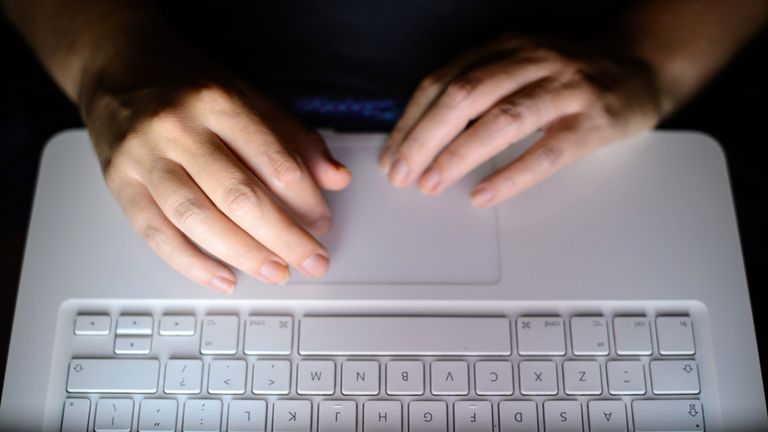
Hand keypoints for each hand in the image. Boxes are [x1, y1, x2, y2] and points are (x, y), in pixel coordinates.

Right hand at [81, 47, 350, 292]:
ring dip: (243, 255)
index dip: (306, 200)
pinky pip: (156, 233)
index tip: (322, 223)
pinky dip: (191, 263)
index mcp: (219, 102)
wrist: (116, 64)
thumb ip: (295, 137)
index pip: (274, 161)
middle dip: (283, 237)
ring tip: (275, 272)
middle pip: (239, 196)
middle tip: (311, 261)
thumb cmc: (188, 84)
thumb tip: (336, 179)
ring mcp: (145, 156)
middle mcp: (179, 128)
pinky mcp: (119, 183)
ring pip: (198, 218)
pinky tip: (223, 278)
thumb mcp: (249, 96)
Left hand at [380, 34, 662, 205]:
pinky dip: (511, 175)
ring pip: (502, 119)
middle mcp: (531, 60)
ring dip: (459, 154)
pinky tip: (484, 194)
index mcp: (505, 47)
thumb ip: (476, 88)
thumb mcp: (518, 67)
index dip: (411, 120)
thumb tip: (421, 135)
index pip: (442, 81)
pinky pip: (546, 152)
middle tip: (401, 175)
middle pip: (464, 96)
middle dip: (424, 139)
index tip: (391, 155)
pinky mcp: (592, 122)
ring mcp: (564, 89)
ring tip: (432, 184)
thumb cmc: (567, 78)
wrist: (640, 69)